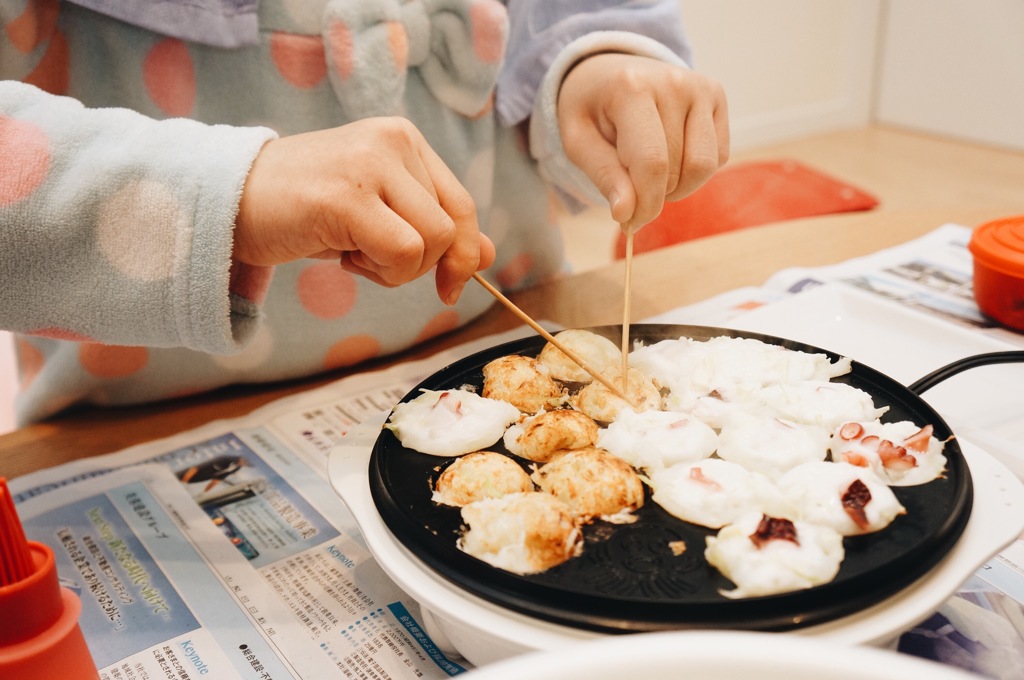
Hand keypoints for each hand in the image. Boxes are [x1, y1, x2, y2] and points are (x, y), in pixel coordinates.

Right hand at [234, 117, 494, 304]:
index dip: (465, 253)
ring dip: (396, 270)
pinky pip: (403, 254)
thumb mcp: (378, 213)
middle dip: (422, 265)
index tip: (449, 286)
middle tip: (371, 259)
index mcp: (403, 139)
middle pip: (453, 229)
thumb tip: (490, 255)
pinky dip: (379, 272)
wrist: (229, 202)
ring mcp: (370, 164)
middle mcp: (393, 141)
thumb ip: (432, 226)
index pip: (463, 204)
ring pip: (433, 243)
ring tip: (352, 252)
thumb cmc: (304, 210)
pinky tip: (341, 255)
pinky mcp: (347, 195)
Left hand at [557, 53, 729, 230]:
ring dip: (678, 186)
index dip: (644, 204)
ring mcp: (701, 87)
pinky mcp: (717, 96)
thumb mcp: (578, 141)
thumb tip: (627, 214)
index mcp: (631, 88)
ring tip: (651, 173)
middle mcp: (674, 82)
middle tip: (631, 190)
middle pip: (677, 171)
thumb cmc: (590, 109)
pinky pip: (718, 156)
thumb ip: (604, 176)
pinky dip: (694, 170)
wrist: (609, 70)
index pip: (651, 164)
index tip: (629, 222)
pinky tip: (671, 154)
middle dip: (654, 196)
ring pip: (704, 167)